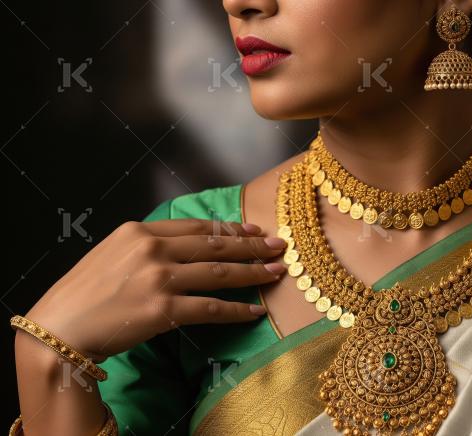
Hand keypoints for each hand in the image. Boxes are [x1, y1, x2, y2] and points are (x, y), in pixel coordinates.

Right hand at [22, 219, 287, 361]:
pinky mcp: (163, 309)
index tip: (255, 229)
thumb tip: (183, 246)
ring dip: (253, 273)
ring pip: (220, 272)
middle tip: (280, 246)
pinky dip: (237, 311)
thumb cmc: (83, 294)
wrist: (60, 328)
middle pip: (216, 244)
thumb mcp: (112, 254)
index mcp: (139, 231)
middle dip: (253, 245)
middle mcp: (152, 249)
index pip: (198, 227)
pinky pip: (212, 309)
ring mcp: (159, 278)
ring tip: (277, 273)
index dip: (231, 228)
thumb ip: (146, 246)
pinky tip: (256, 312)